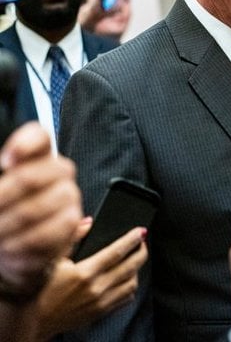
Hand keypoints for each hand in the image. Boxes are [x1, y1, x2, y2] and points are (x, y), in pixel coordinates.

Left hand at [0, 123, 80, 300]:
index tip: (5, 162)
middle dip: (1, 199)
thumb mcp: (1, 191)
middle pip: (29, 177)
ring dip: (6, 227)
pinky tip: (10, 247)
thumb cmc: (5, 211)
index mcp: (38, 155)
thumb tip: (9, 163)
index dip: (22, 145)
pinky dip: (19, 245)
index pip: (39, 136)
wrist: (15, 247)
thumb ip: (5, 174)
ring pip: (33, 209)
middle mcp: (59, 171)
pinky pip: (44, 234)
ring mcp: (69, 195)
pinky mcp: (72, 223)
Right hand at [36, 226, 147, 339]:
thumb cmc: (40, 289)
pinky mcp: (100, 313)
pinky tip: (127, 278)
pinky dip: (130, 287)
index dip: (132, 240)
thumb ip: (72, 237)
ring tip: (135, 259)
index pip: (117, 252)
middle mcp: (96, 289)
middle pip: (131, 267)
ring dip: (137, 269)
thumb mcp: (53, 259)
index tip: (141, 231)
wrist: (33, 321)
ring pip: (132, 284)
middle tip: (142, 242)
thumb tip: (88, 222)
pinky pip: (125, 299)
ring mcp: (100, 303)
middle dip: (141, 252)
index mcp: (85, 273)